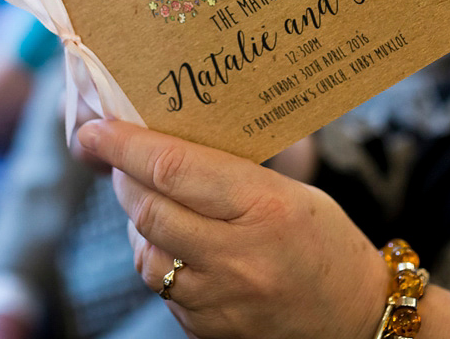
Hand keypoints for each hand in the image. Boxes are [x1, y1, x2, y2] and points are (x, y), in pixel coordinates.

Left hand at [76, 120, 389, 338]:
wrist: (354, 317)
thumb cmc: (324, 243)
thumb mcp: (288, 191)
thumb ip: (227, 173)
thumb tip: (160, 145)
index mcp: (266, 207)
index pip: (174, 168)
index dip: (125, 145)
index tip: (95, 130)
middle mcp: (239, 257)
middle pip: (149, 209)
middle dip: (123, 178)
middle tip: (119, 158)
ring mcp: (220, 300)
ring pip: (145, 254)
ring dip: (137, 222)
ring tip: (152, 201)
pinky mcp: (207, 329)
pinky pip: (161, 288)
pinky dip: (158, 259)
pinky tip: (175, 243)